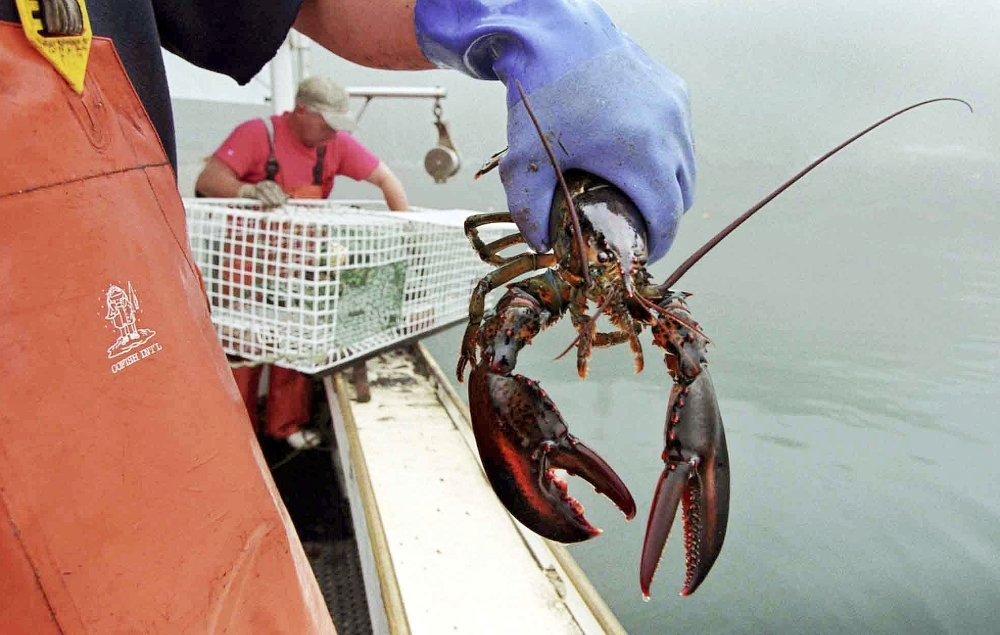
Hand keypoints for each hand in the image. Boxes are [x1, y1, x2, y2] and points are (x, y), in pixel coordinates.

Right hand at [237, 180, 288, 208]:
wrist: (248, 191)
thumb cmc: (262, 194)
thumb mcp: (271, 193)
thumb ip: (279, 195)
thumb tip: (288, 197)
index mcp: (270, 183)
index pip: (277, 188)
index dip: (281, 194)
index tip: (285, 201)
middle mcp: (265, 183)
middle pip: (272, 189)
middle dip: (277, 197)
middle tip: (281, 204)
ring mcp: (259, 186)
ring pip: (266, 192)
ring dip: (271, 199)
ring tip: (275, 204)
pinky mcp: (253, 190)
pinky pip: (260, 195)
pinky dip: (264, 200)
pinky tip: (268, 204)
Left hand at [415, 0, 694, 262]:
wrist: (553, 33)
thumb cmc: (539, 97)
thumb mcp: (524, 161)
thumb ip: (530, 211)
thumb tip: (542, 246)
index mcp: (641, 154)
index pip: (666, 217)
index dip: (656, 245)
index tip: (641, 256)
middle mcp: (669, 130)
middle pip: (682, 195)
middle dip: (663, 220)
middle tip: (635, 231)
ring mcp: (676, 108)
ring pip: (687, 166)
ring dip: (669, 188)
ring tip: (639, 199)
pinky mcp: (674, 90)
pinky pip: (681, 137)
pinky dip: (667, 156)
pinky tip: (637, 159)